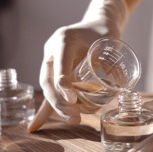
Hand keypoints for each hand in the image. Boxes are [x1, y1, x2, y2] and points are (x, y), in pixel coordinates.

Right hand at [28, 0, 128, 131]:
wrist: (96, 25)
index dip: (63, 83)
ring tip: (74, 120)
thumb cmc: (104, 31)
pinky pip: (50, 91)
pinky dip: (46, 109)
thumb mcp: (109, 41)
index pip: (59, 64)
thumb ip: (110, 60)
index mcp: (63, 40)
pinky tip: (36, 126)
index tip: (72, 99)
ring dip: (57, 107)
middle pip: (48, 80)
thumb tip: (116, 84)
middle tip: (75, 116)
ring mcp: (52, 62)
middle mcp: (53, 51)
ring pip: (48, 88)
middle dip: (59, 102)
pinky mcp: (56, 72)